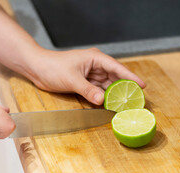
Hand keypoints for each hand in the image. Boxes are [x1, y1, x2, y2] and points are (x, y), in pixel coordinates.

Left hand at [24, 48, 145, 104]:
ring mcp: (91, 75)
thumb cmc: (52, 67)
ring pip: (107, 86)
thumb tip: (102, 100)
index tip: (142, 86)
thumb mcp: (72, 79)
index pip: (117, 68)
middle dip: (125, 89)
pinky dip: (104, 99)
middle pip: (115, 78)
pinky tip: (110, 106)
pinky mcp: (85, 83)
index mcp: (95, 58)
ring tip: (125, 106)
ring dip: (114, 95)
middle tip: (136, 100)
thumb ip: (88, 90)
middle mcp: (96, 66)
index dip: (131, 77)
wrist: (37, 68)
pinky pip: (98, 92)